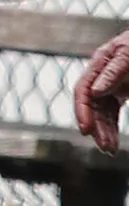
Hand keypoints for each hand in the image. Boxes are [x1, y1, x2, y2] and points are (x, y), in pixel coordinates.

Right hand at [74, 29, 128, 153]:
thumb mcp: (128, 55)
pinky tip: (113, 142)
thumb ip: (112, 72)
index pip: (83, 90)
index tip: (85, 130)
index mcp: (98, 63)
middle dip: (96, 128)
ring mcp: (110, 85)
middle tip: (105, 147)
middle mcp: (100, 76)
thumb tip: (95, 92)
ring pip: (101, 114)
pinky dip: (111, 128)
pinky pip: (111, 114)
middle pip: (91, 106)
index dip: (82, 111)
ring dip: (104, 132)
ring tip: (110, 150)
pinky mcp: (119, 93)